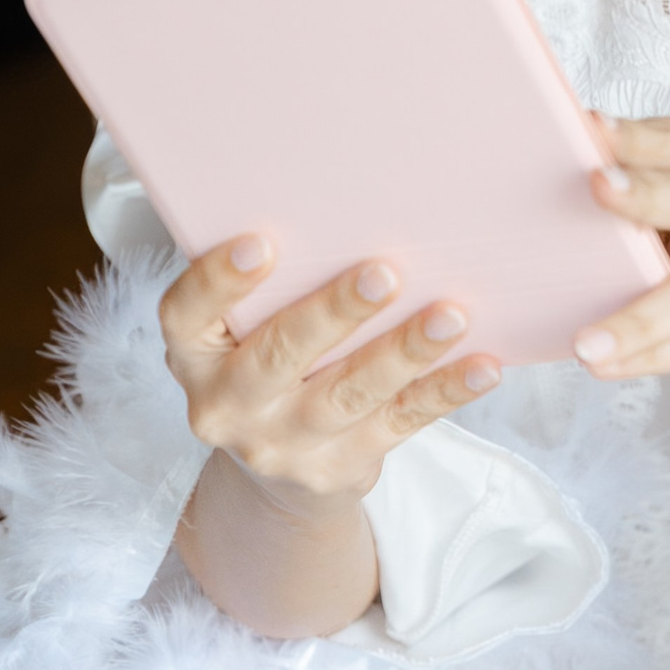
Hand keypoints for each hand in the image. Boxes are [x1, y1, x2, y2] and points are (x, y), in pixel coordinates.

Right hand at [160, 237, 500, 512]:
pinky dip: (445, 392)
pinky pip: (400, 422)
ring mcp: (284, 443)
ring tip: (450, 316)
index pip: (186, 314)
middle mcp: (228, 405)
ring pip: (348, 393)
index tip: (261, 242)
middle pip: (278, 357)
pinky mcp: (341, 465)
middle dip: (334, 313)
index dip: (218, 280)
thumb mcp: (244, 326)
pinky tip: (483, 367)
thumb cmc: (269, 362)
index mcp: (195, 354)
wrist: (280, 472)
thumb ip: (275, 280)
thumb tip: (345, 198)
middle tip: (384, 273)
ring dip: (404, 352)